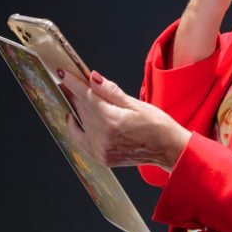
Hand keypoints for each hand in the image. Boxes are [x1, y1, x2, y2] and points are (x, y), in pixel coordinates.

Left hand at [58, 68, 190, 171]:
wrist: (168, 149)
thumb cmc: (157, 124)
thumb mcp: (135, 103)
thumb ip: (110, 91)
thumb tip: (93, 77)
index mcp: (112, 121)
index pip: (87, 97)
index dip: (73, 83)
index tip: (62, 73)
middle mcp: (102, 137)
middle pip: (82, 109)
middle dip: (73, 93)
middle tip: (65, 80)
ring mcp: (100, 150)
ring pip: (81, 122)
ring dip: (76, 108)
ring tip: (72, 95)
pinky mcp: (101, 157)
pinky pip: (81, 140)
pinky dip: (76, 127)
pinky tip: (74, 117)